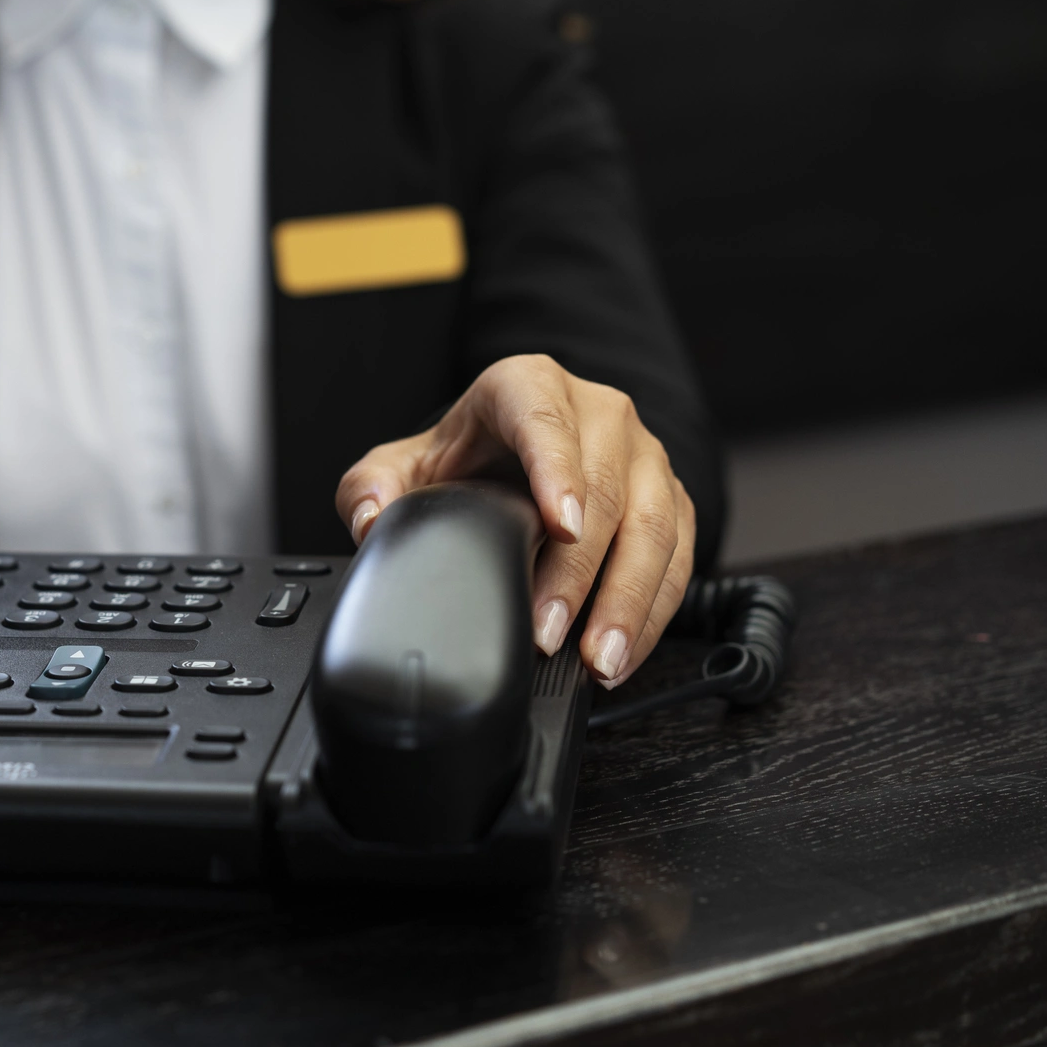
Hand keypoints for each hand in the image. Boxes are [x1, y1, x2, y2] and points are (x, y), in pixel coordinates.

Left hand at [334, 354, 694, 687]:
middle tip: (549, 633)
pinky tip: (622, 653)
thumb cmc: (466, 459)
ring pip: (653, 526)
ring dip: (627, 601)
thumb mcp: (404, 465)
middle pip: (604, 489)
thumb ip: (369, 488)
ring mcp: (643, 455)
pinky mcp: (671, 499)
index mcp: (527, 387)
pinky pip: (678, 557)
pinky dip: (653, 611)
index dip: (557, 471)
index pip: (546, 420)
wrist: (514, 455)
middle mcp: (598, 412)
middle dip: (579, 573)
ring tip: (598, 659)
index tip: (560, 526)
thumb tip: (368, 521)